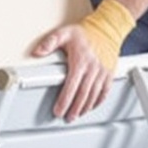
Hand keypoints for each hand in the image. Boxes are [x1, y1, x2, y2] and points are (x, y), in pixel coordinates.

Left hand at [28, 0, 133, 120]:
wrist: (107, 29)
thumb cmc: (85, 33)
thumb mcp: (64, 33)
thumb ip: (49, 42)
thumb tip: (38, 52)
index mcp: (80, 61)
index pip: (71, 86)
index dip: (64, 101)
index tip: (59, 110)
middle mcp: (93, 68)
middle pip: (83, 95)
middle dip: (74, 109)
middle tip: (67, 117)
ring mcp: (103, 72)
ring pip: (93, 96)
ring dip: (85, 108)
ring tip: (76, 115)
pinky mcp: (109, 74)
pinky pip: (105, 92)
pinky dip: (97, 102)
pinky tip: (91, 107)